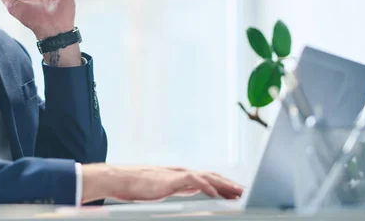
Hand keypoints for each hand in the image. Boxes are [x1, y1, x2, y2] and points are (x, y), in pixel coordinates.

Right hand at [81, 164, 243, 203]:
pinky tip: (214, 193)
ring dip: (223, 184)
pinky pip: (192, 180)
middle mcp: (181, 173)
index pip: (207, 179)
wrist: (120, 179)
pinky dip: (205, 185)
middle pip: (211, 176)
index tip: (236, 191)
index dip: (223, 184)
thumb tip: (195, 189)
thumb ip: (180, 187)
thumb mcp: (164, 188)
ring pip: (205, 176)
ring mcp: (176, 174)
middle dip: (229, 184)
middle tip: (244, 191)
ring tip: (236, 191)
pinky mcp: (170, 179)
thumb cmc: (137, 185)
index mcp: (180, 176)